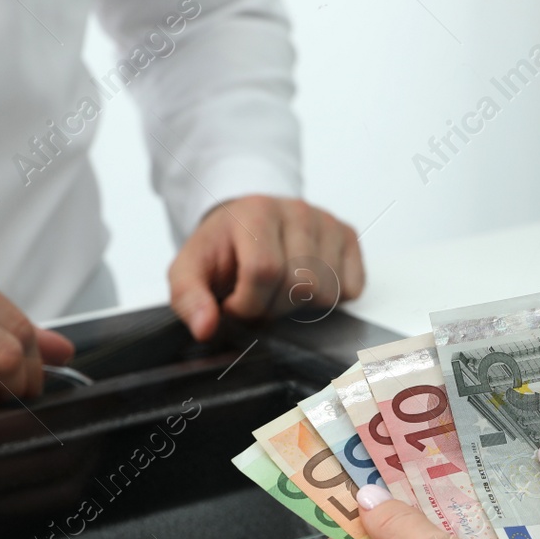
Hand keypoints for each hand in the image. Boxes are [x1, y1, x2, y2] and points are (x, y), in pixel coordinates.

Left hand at [169, 195, 365, 338]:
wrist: (244, 222)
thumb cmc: (222, 248)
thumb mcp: (190, 270)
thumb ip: (188, 298)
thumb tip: (206, 327)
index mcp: (256, 213)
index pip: (265, 271)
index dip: (248, 303)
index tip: (233, 304)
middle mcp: (297, 211)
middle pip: (300, 285)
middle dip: (274, 307)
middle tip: (257, 299)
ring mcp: (327, 222)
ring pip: (327, 292)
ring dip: (301, 306)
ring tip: (279, 292)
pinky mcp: (347, 236)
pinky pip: (351, 288)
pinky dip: (330, 298)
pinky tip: (306, 286)